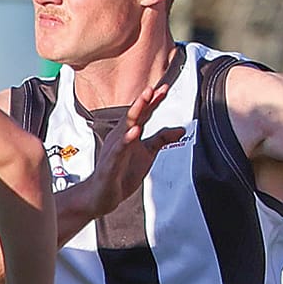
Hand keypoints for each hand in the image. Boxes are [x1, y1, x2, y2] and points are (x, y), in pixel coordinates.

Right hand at [69, 83, 180, 225]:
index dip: (153, 101)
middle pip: (133, 116)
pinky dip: (126, 140)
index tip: (164, 88)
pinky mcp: (111, 164)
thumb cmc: (121, 173)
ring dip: (134, 113)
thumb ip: (162, 139)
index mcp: (129, 134)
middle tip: (152, 89)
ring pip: (125, 128)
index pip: (143, 114)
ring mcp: (114, 150)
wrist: (102, 195)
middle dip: (142, 101)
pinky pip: (118, 150)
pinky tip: (134, 132)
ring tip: (143, 101)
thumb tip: (181, 130)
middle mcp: (120, 138)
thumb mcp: (147, 153)